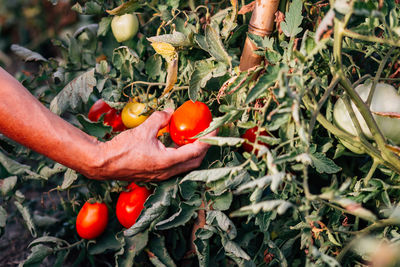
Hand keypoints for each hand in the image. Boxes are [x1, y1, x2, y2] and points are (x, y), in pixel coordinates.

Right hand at [88, 108, 215, 180]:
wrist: (104, 164)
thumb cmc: (122, 149)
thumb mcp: (143, 129)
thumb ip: (160, 119)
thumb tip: (171, 111)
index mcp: (166, 161)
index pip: (195, 151)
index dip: (208, 140)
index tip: (215, 130)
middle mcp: (167, 172)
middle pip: (195, 161)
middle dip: (204, 148)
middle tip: (207, 133)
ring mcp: (161, 176)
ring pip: (186, 165)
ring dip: (193, 152)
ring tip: (195, 137)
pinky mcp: (156, 175)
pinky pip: (176, 166)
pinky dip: (181, 155)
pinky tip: (177, 143)